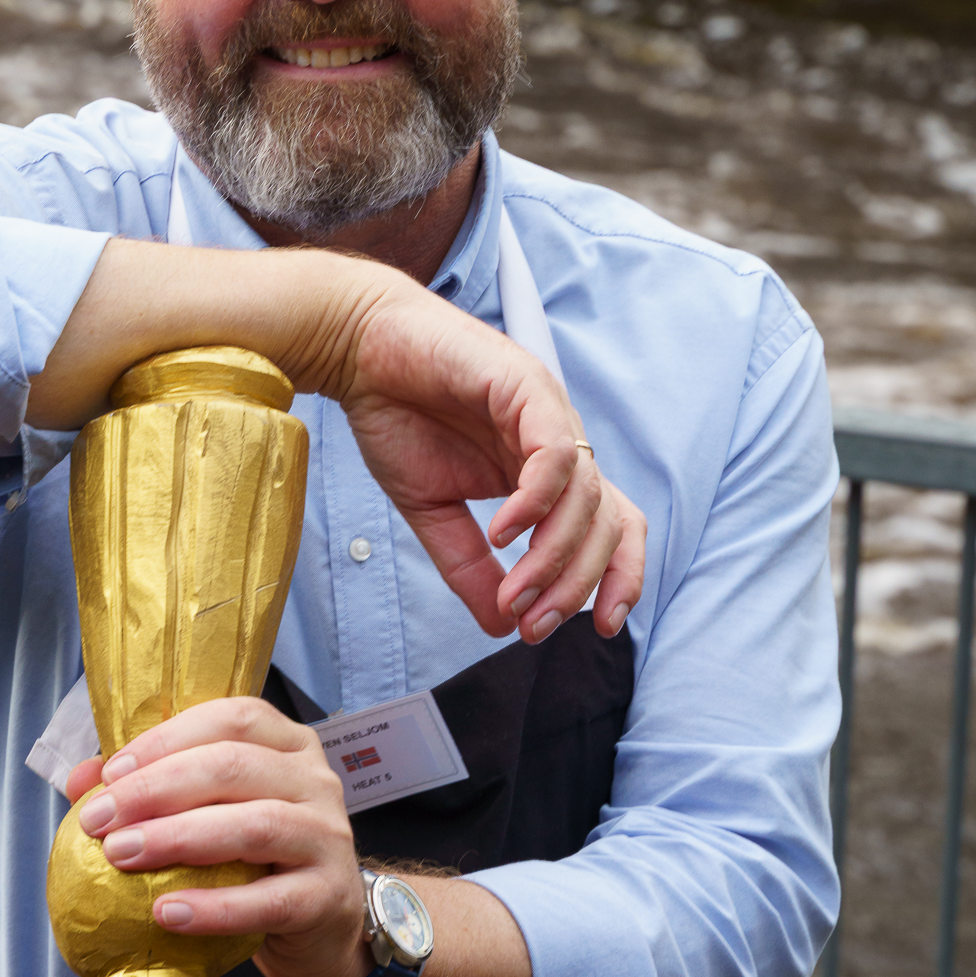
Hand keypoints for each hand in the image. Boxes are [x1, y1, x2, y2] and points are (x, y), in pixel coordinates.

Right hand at [27, 235, 647, 646]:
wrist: (356, 350)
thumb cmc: (394, 414)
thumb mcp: (431, 510)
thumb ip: (468, 564)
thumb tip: (502, 623)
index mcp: (543, 471)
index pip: (611, 526)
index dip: (619, 576)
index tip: (602, 627)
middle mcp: (556, 443)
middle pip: (609, 521)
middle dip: (578, 584)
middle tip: (536, 623)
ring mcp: (547, 414)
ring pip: (586, 496)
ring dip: (554, 557)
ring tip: (516, 593)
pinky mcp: (526, 387)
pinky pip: (552, 455)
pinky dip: (535, 503)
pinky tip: (501, 532)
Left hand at [65, 697, 367, 976]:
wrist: (324, 932)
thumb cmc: (261, 864)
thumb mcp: (212, 816)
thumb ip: (154, 790)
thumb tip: (82, 779)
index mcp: (287, 745)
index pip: (230, 720)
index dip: (166, 740)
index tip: (110, 773)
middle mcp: (315, 780)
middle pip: (233, 767)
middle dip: (155, 789)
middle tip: (99, 821)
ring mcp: (328, 836)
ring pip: (253, 824)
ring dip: (178, 838)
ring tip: (121, 856)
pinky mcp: (328, 896)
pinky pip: (269, 899)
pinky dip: (215, 907)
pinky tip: (168, 913)